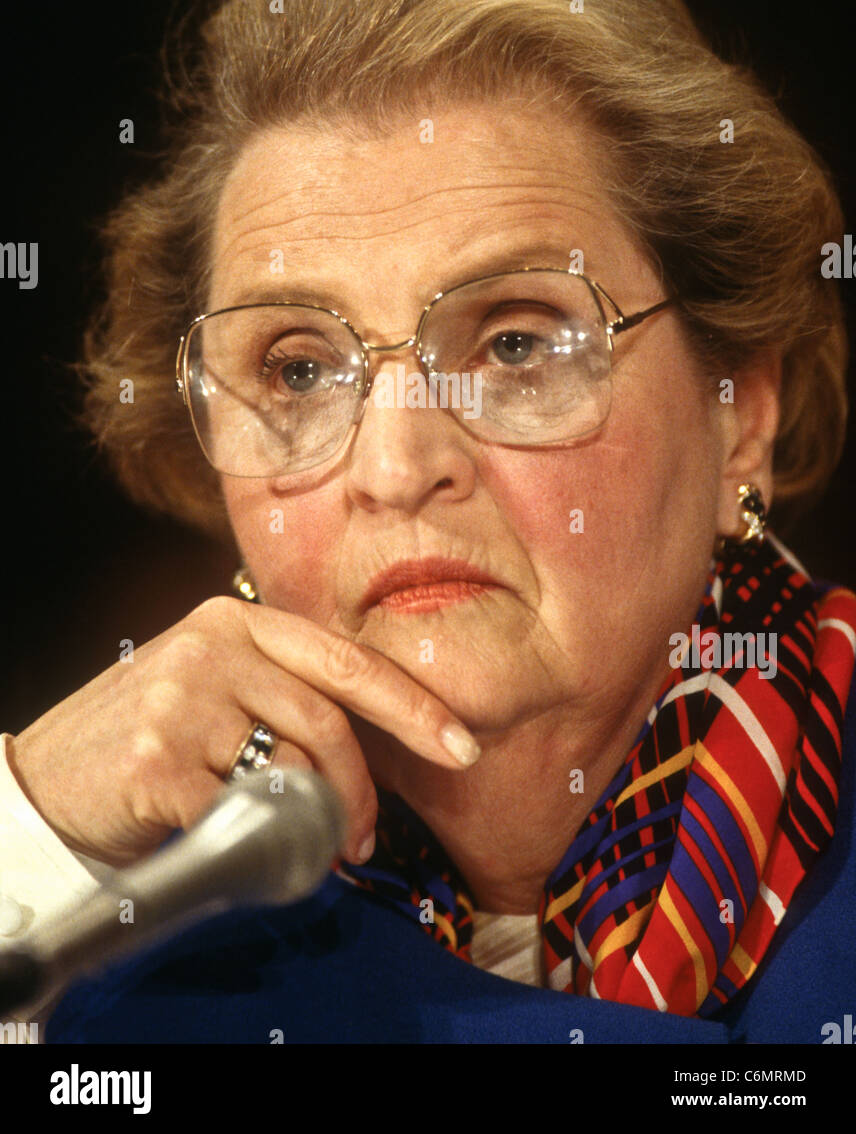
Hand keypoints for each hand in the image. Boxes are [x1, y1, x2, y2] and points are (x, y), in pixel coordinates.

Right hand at [8, 597, 480, 867]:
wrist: (44, 783)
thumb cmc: (144, 741)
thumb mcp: (211, 686)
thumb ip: (281, 692)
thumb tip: (374, 743)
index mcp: (235, 622)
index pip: (346, 660)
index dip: (412, 706)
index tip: (460, 744)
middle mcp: (211, 648)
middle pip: (328, 722)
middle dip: (361, 790)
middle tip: (363, 837)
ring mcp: (182, 700)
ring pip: (293, 770)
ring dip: (313, 822)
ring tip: (304, 845)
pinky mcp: (159, 761)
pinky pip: (245, 815)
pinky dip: (260, 845)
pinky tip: (245, 849)